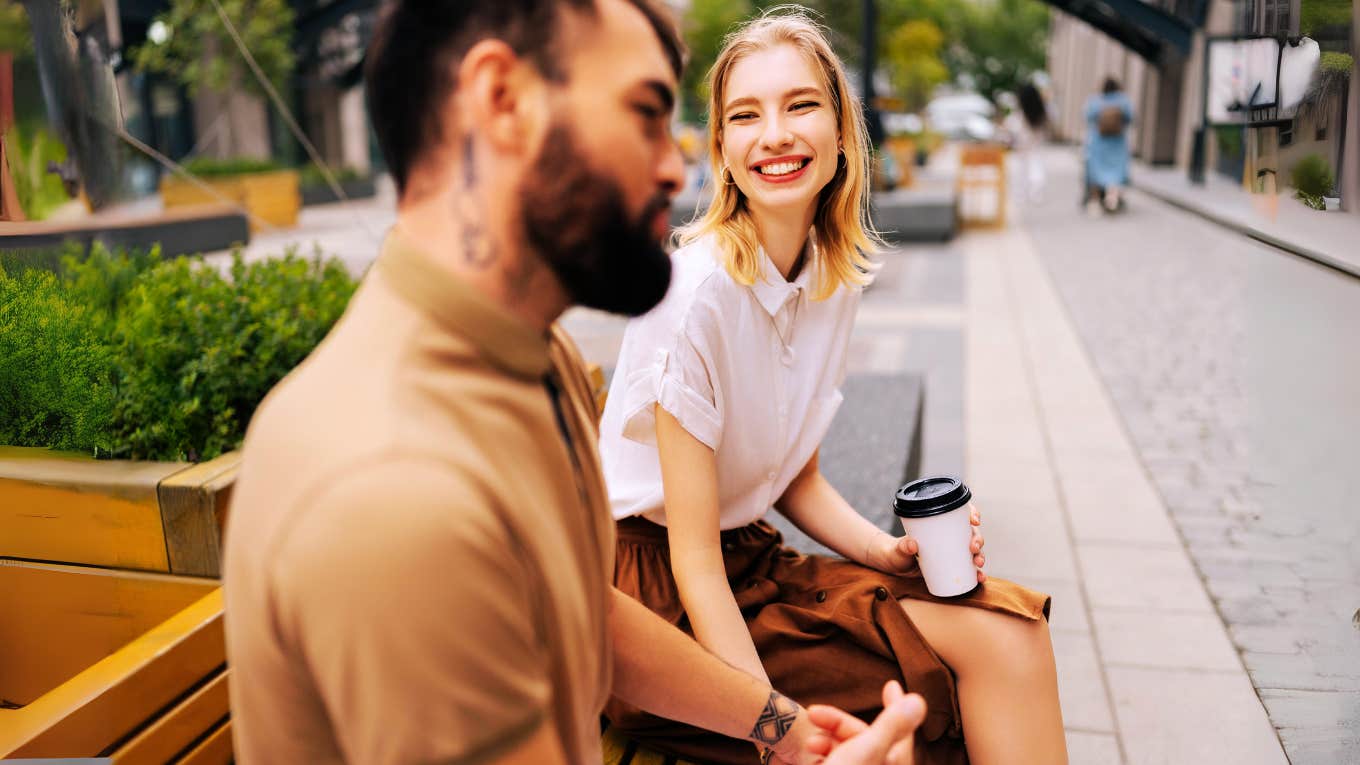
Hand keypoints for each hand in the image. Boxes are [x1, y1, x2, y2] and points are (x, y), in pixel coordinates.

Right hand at [801, 681, 925, 764]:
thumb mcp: (866, 751)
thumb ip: (891, 725)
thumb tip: (918, 701)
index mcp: (890, 764)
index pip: (900, 732)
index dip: (895, 706)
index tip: (890, 686)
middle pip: (864, 740)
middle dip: (838, 725)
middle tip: (813, 714)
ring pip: (845, 755)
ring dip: (825, 743)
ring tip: (808, 746)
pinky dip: (816, 760)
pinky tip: (794, 758)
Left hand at [866, 506, 986, 584]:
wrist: (895, 568)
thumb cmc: (897, 552)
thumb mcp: (899, 548)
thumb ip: (902, 546)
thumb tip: (911, 545)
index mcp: (940, 526)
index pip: (961, 514)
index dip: (972, 513)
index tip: (974, 520)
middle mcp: (950, 537)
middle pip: (971, 533)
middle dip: (978, 539)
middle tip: (973, 547)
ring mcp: (952, 553)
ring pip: (974, 551)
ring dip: (981, 556)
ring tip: (979, 564)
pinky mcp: (952, 567)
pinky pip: (969, 570)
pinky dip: (977, 574)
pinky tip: (980, 578)